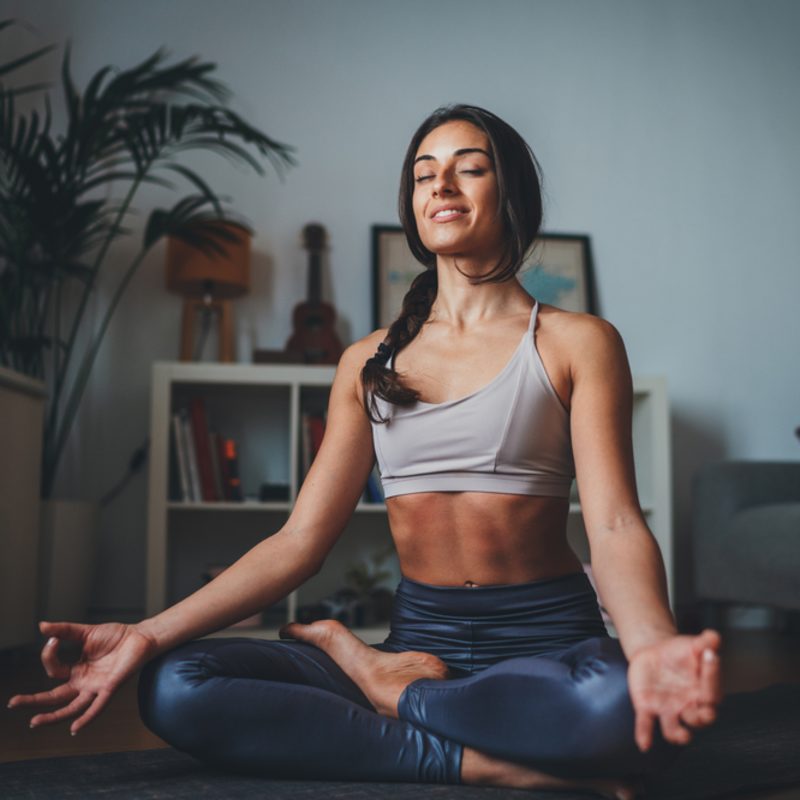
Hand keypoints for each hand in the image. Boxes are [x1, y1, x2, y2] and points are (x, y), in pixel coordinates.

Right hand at [6, 620, 157, 734]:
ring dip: (54, 716)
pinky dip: (87, 717)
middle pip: (55, 697)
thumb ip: (64, 631)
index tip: (52, 640)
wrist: (140, 637)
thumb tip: (41, 626)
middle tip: (13, 703)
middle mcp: (83, 683)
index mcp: (76, 671)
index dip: (49, 655)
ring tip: (34, 721)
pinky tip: (74, 727)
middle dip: (34, 701)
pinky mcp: (111, 687)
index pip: (54, 670)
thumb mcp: (85, 632)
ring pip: (71, 707)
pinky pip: (98, 706)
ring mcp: (96, 687)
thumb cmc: (115, 636)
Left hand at [627, 628, 722, 751]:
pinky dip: (645, 735)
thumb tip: (714, 636)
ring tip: (681, 735)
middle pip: (700, 719)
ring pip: (675, 729)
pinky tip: (644, 744)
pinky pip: (647, 725)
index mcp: (704, 691)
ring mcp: (668, 709)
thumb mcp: (692, 644)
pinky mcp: (648, 708)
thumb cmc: (680, 653)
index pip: (713, 690)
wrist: (655, 652)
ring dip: (678, 734)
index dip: (712, 674)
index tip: (710, 655)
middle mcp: (689, 706)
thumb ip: (705, 642)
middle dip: (702, 718)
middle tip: (702, 710)